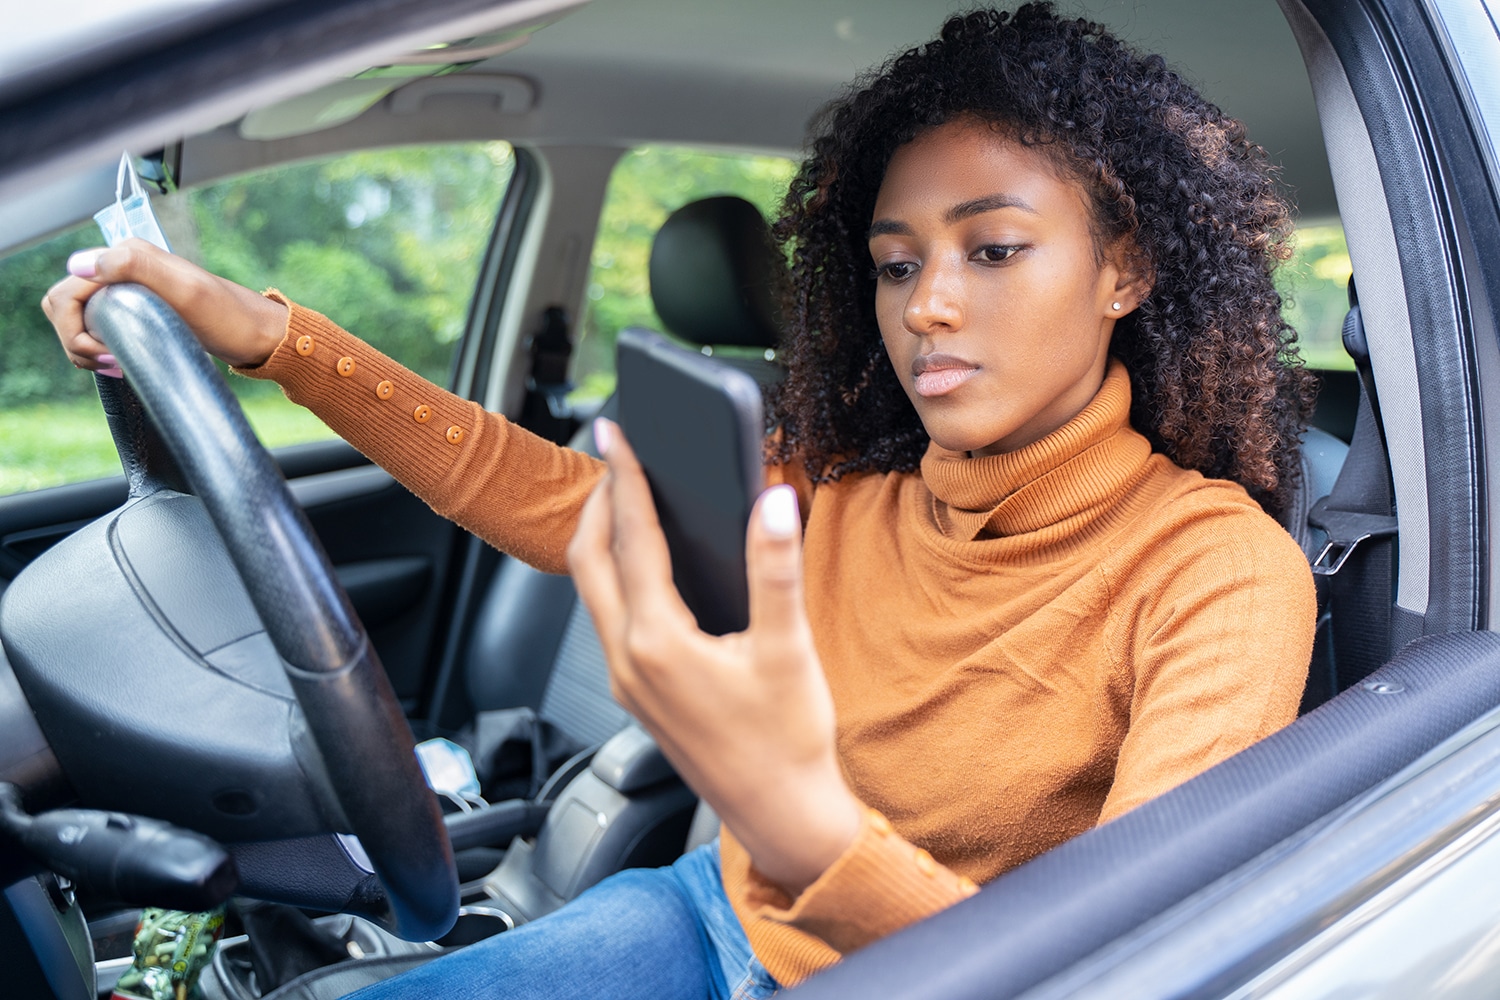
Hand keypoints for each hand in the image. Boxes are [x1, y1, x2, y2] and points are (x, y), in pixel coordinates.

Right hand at [40, 238, 287, 372]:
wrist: (260, 336)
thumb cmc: (230, 317)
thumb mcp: (186, 291)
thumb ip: (135, 267)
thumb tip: (79, 265)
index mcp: (126, 257)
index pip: (66, 292)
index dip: (74, 328)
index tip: (108, 353)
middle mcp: (122, 269)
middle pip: (63, 305)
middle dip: (75, 339)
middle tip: (111, 362)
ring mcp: (128, 292)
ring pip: (76, 320)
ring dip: (84, 348)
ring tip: (117, 365)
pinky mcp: (137, 313)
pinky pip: (95, 329)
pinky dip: (97, 350)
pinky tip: (120, 363)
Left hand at [567, 419, 862, 893]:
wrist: (781, 817)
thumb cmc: (787, 743)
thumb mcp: (787, 648)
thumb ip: (774, 568)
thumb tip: (771, 501)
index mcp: (658, 642)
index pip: (632, 539)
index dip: (625, 478)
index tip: (616, 433)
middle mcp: (628, 661)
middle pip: (589, 562)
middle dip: (599, 504)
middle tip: (617, 458)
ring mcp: (628, 682)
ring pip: (594, 592)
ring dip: (603, 540)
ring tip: (627, 500)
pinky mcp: (639, 695)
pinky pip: (610, 619)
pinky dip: (618, 576)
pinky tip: (647, 566)